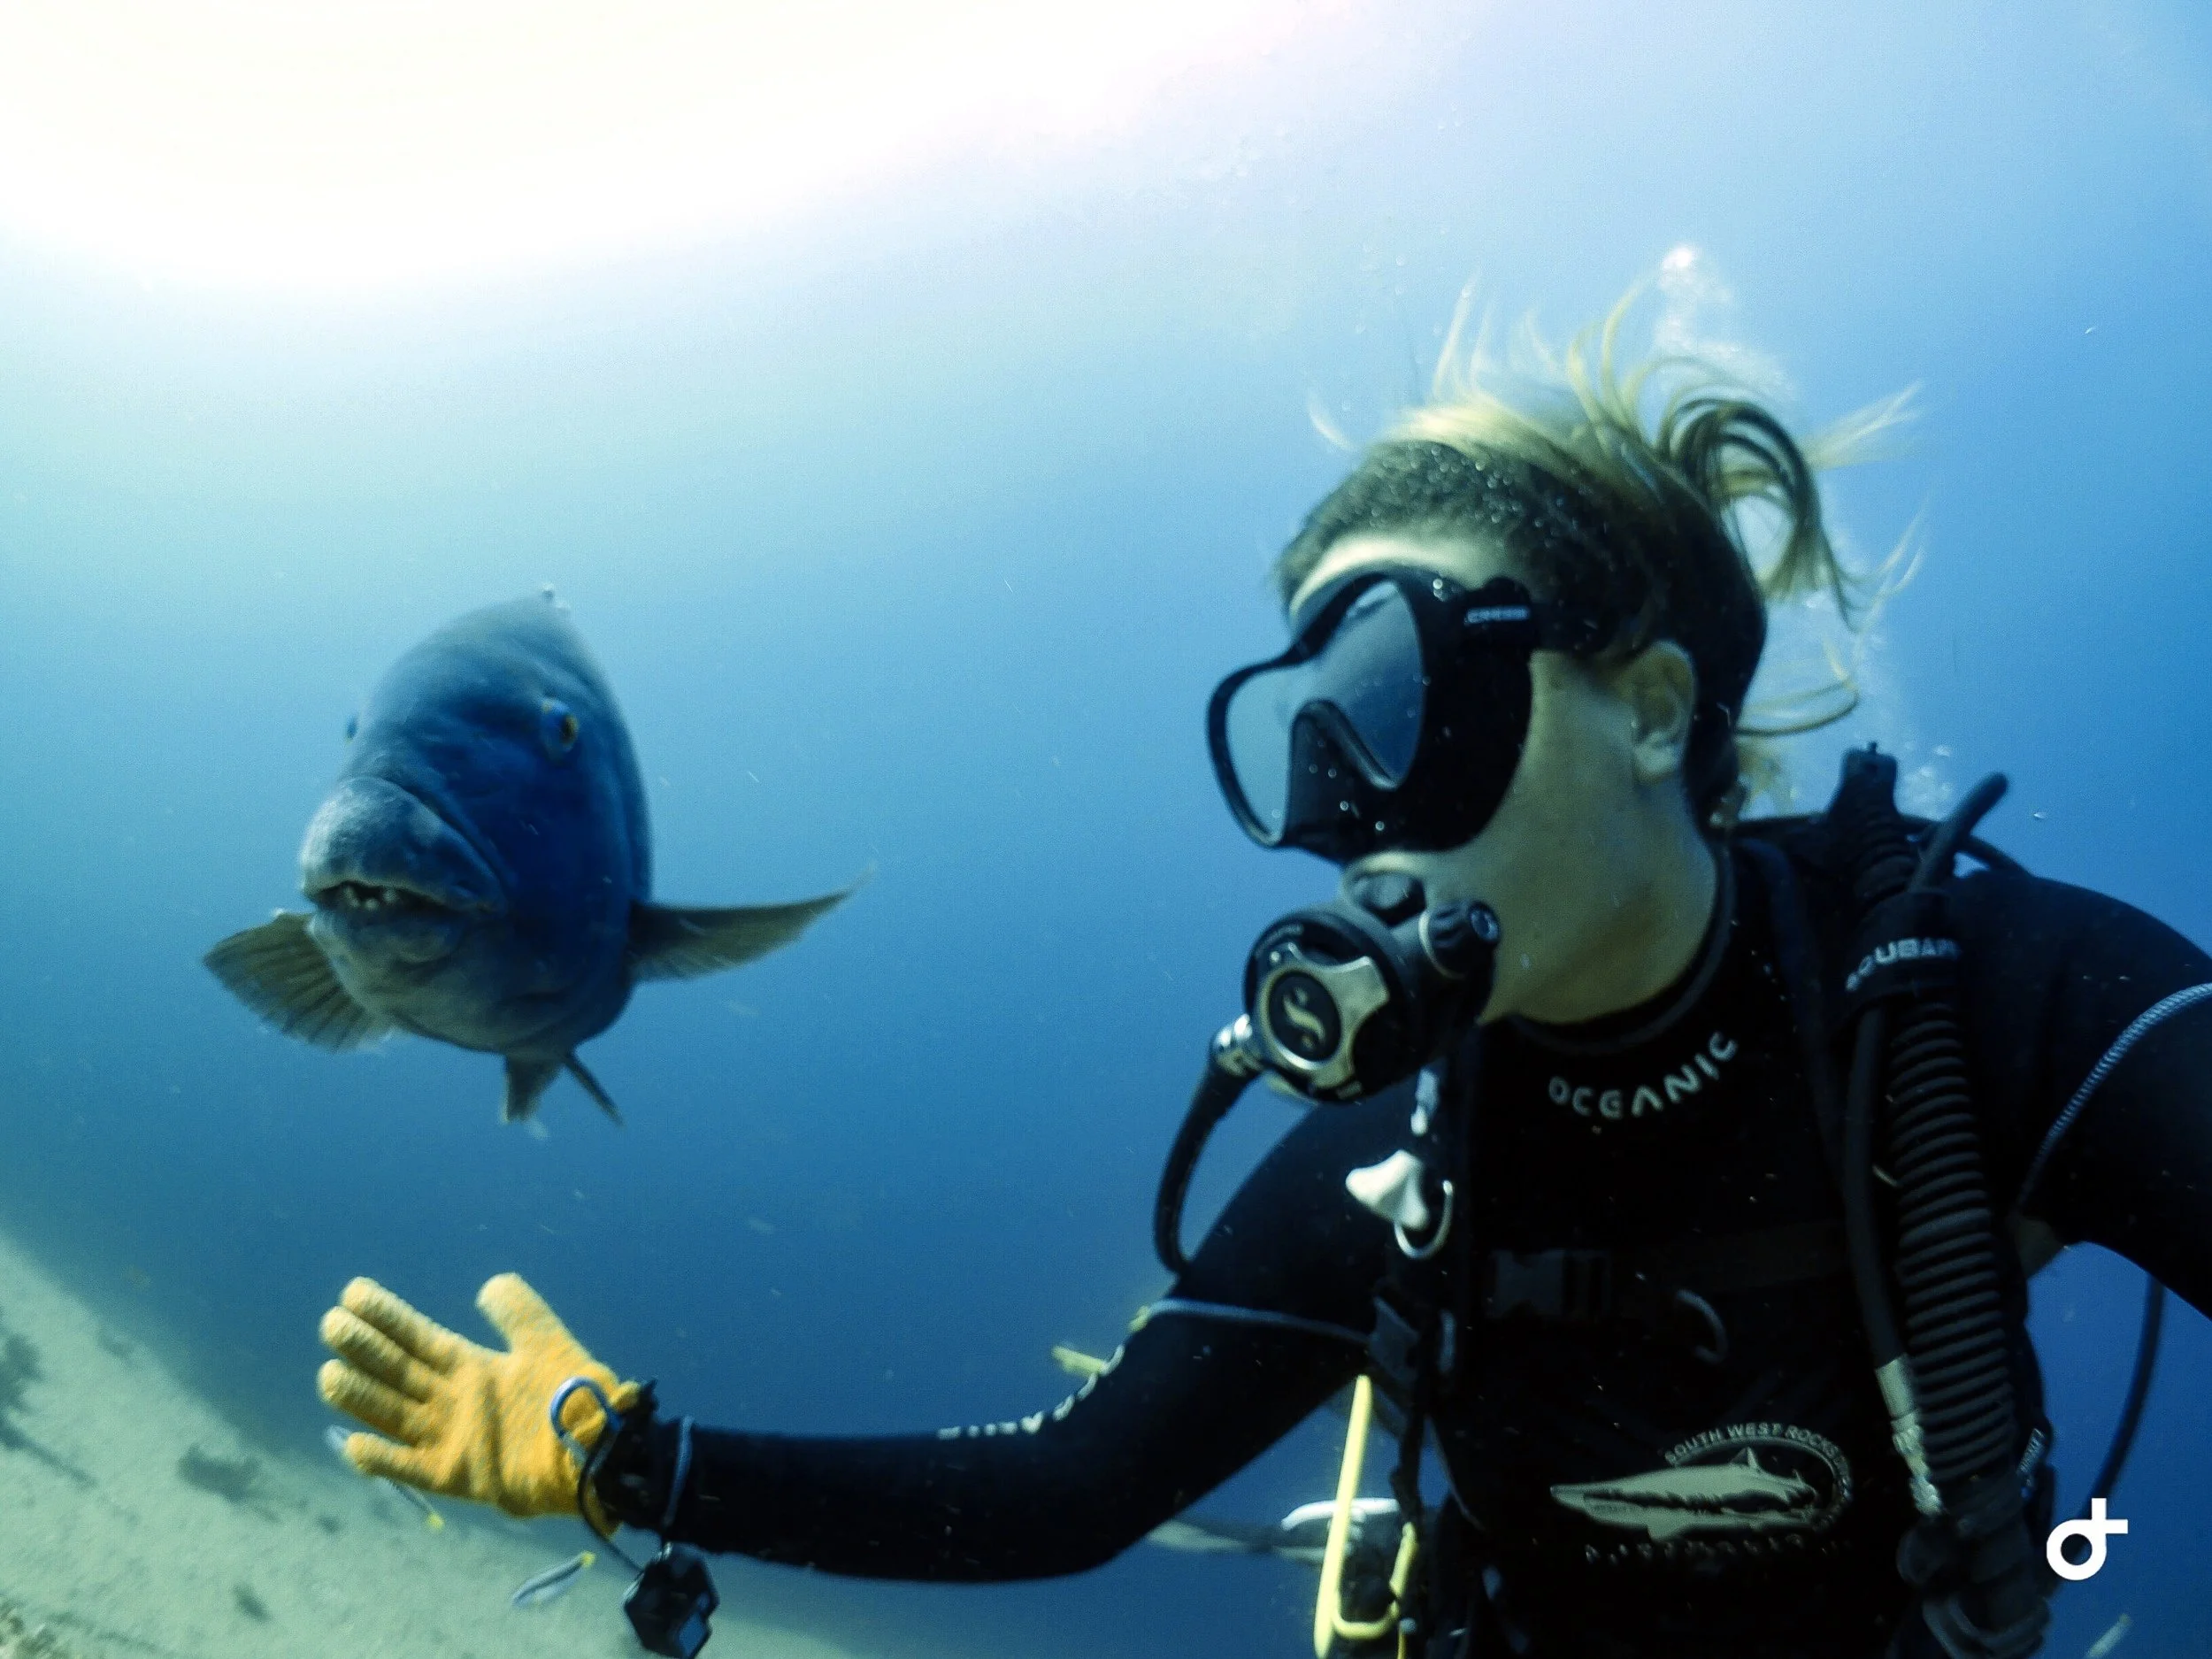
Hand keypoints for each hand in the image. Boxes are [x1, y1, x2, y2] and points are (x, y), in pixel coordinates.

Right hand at [317, 1273, 637, 1523]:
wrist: (596, 1449)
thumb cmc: (574, 1395)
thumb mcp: (546, 1342)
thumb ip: (519, 1312)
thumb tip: (489, 1285)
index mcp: (473, 1367)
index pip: (418, 1337)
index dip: (387, 1316)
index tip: (353, 1293)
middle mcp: (454, 1401)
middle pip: (397, 1371)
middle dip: (365, 1349)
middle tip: (332, 1325)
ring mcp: (450, 1438)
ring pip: (392, 1413)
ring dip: (361, 1396)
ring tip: (329, 1374)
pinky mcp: (455, 1475)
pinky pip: (409, 1467)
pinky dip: (382, 1459)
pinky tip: (353, 1445)